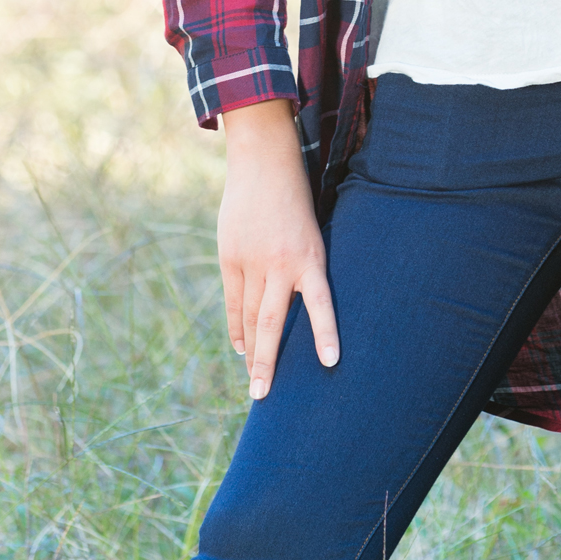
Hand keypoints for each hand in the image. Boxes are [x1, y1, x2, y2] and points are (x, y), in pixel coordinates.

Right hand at [218, 97, 339, 399]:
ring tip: (254, 381)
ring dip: (251, 350)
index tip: (330, 362)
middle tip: (263, 396)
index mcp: (310, 256)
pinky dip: (236, 327)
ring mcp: (251, 261)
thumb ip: (305, 270)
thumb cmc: (297, 201)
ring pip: (249, 316)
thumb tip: (298, 314)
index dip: (325, 333)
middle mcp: (280, 263)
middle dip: (268, 362)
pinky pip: (233, 301)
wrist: (265, 163)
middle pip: (271, 323)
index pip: (321, 302)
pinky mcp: (230, 257)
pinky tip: (240, 347)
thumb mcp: (312, 233)